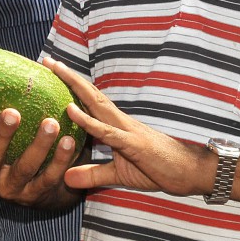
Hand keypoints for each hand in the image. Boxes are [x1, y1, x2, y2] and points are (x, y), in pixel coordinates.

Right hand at [0, 104, 82, 208]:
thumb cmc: (0, 152)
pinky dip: (60, 161)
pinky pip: (49, 178)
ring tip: (51, 124)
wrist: (20, 188)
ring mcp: (12, 189)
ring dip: (39, 146)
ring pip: (25, 168)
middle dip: (2, 135)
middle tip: (12, 112)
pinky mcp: (35, 195)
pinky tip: (69, 141)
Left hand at [49, 58, 208, 194]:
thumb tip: (66, 179)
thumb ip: (93, 174)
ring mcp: (126, 130)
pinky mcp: (133, 144)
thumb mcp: (119, 174)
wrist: (190, 173)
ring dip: (75, 87)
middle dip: (69, 77)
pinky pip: (107, 131)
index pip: (90, 101)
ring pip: (96, 103)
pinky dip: (88, 121)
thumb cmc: (158, 169)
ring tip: (56, 71)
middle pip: (90, 94)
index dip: (72, 87)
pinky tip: (71, 110)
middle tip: (48, 61)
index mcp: (115, 125)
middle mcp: (119, 121)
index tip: (53, 72)